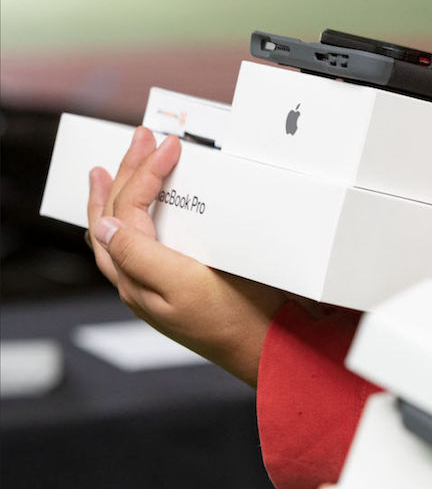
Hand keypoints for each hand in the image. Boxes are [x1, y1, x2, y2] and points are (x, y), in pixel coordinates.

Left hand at [87, 127, 286, 386]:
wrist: (270, 349)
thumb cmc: (235, 323)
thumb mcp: (185, 285)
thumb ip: (140, 256)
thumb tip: (105, 227)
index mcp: (138, 279)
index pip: (126, 211)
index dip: (143, 173)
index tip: (167, 145)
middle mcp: (141, 283)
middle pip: (115, 219)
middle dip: (124, 174)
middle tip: (138, 140)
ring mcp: (159, 286)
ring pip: (122, 234)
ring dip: (118, 197)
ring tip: (112, 173)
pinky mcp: (181, 287)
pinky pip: (144, 246)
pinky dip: (136, 220)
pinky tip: (141, 216)